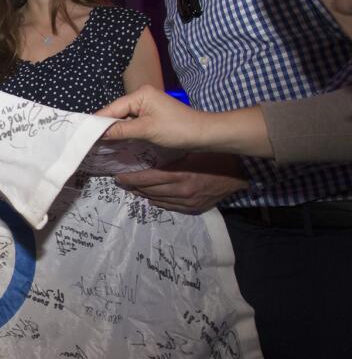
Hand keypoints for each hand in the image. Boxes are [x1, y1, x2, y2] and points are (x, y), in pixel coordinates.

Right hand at [98, 85, 201, 148]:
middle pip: (115, 112)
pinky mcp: (150, 114)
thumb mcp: (147, 130)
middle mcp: (141, 96)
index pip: (112, 109)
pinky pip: (131, 121)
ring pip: (122, 118)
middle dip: (104, 126)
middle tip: (88, 141)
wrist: (205, 134)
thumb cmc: (178, 129)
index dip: (97, 122)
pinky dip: (124, 131)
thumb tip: (98, 133)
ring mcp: (146, 105)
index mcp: (140, 94)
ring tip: (97, 142)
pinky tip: (115, 140)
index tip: (82, 134)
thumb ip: (121, 130)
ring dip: (114, 130)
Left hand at [115, 152, 248, 214]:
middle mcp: (182, 192)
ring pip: (158, 200)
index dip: (130, 179)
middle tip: (122, 182)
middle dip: (134, 187)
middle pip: (150, 191)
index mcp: (180, 175)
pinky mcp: (195, 208)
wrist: (240, 172)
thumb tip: (147, 154)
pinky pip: (171, 207)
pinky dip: (159, 202)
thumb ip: (169, 155)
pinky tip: (152, 198)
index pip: (147, 179)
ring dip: (144, 194)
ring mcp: (189, 203)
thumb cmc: (214, 156)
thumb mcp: (190, 150)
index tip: (118, 177)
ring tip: (133, 189)